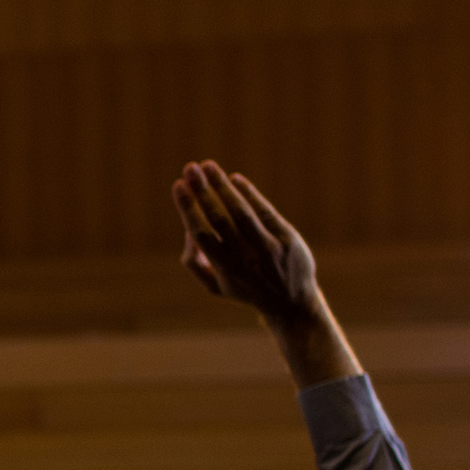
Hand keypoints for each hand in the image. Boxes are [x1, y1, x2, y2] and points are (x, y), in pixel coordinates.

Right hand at [171, 161, 320, 324]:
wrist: (291, 302)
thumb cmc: (246, 288)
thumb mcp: (215, 286)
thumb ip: (194, 262)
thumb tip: (187, 231)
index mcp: (225, 270)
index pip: (202, 234)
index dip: (188, 208)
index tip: (178, 185)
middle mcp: (246, 259)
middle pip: (219, 218)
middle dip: (202, 191)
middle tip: (189, 168)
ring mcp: (268, 248)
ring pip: (242, 211)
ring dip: (222, 186)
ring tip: (208, 166)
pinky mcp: (287, 238)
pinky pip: (264, 210)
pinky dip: (248, 193)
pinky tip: (234, 180)